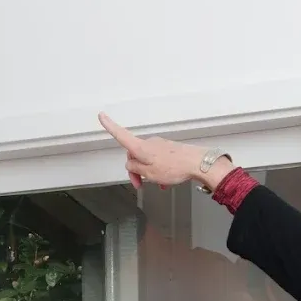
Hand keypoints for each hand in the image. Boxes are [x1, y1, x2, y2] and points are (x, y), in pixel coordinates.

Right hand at [97, 112, 232, 191]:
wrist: (198, 163)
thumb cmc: (174, 167)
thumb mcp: (149, 173)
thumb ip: (135, 168)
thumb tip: (131, 164)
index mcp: (140, 147)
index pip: (121, 135)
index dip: (110, 126)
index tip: (101, 115)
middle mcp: (149, 143)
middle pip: (134, 155)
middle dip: (135, 171)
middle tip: (140, 185)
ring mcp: (159, 146)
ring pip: (147, 160)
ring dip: (149, 173)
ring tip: (157, 184)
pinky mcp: (168, 150)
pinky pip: (158, 161)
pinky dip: (158, 171)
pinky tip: (165, 182)